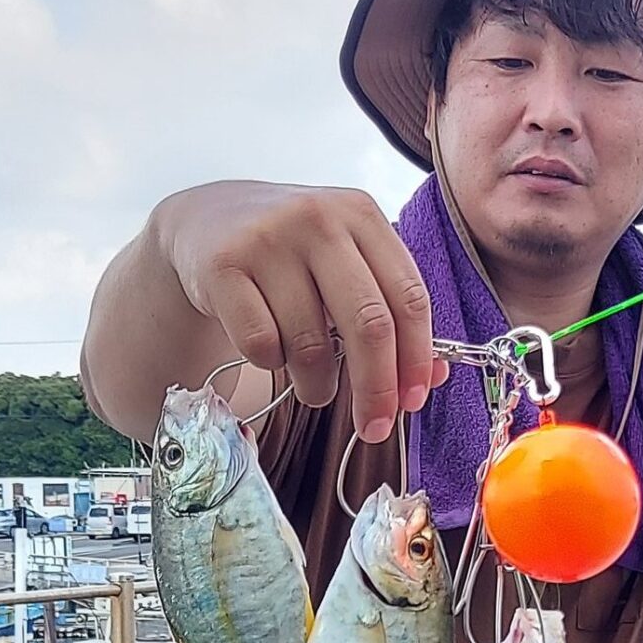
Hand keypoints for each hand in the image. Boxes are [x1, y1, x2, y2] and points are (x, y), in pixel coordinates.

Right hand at [159, 181, 447, 440]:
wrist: (208, 222)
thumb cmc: (292, 254)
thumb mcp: (346, 265)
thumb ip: (390, 310)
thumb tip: (435, 376)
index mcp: (362, 215)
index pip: (408, 297)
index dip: (417, 358)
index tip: (414, 400)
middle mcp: (318, 218)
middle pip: (368, 324)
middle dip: (377, 388)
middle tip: (374, 427)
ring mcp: (268, 239)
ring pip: (311, 342)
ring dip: (318, 385)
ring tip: (314, 387)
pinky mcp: (223, 266)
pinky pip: (261, 343)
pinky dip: (271, 363)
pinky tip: (269, 351)